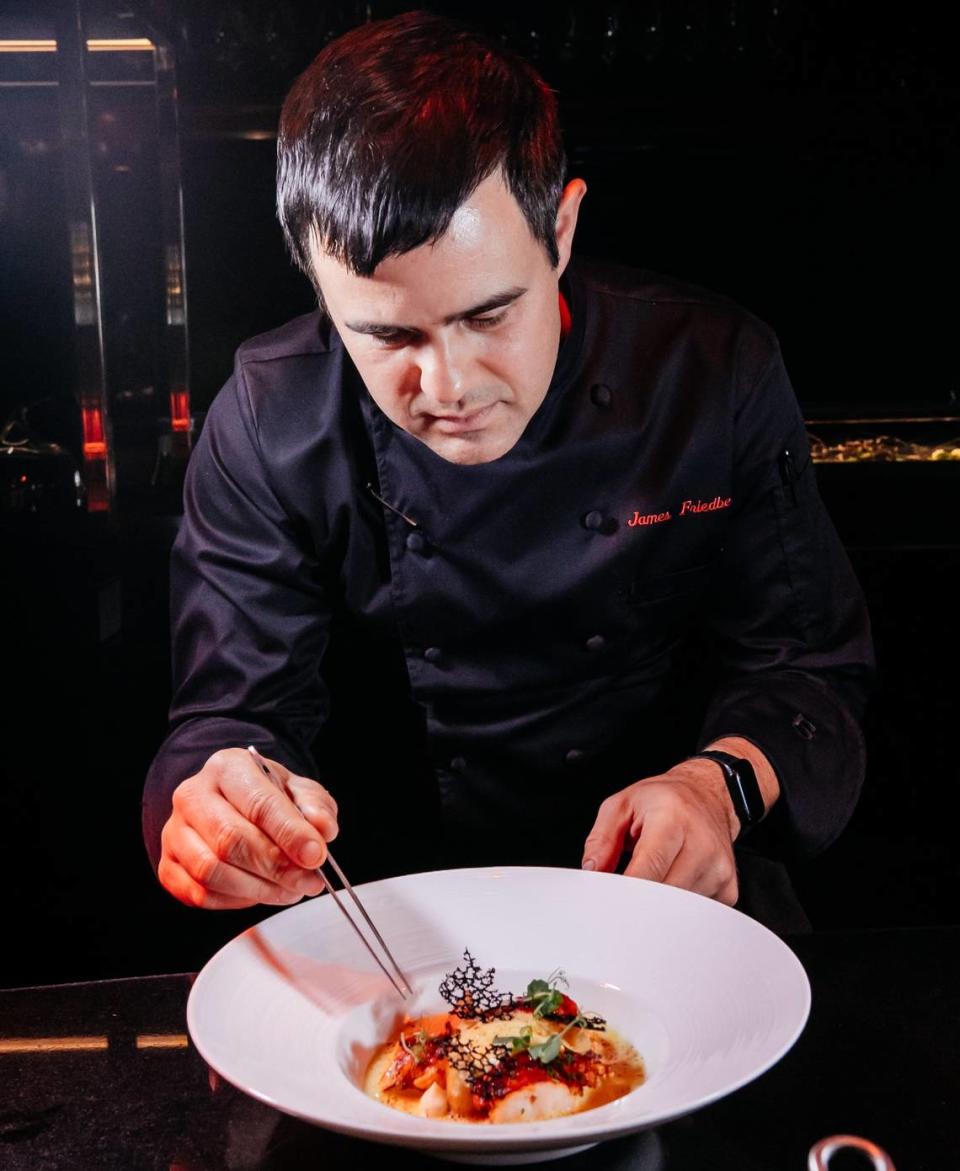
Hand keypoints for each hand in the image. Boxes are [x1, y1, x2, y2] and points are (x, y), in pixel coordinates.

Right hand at [158, 748, 338, 909]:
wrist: (232, 805)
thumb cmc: (268, 797)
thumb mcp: (299, 791)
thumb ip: (315, 807)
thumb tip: (322, 830)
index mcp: (227, 768)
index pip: (258, 803)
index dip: (289, 834)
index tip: (316, 855)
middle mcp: (193, 796)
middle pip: (231, 840)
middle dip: (276, 867)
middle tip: (309, 880)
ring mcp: (175, 832)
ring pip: (212, 871)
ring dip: (259, 889)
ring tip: (290, 889)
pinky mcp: (168, 865)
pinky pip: (200, 894)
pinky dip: (236, 900)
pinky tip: (260, 892)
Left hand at [581, 759, 740, 904]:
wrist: (708, 796)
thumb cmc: (664, 800)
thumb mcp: (621, 805)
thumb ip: (601, 839)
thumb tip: (593, 873)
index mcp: (673, 819)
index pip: (648, 870)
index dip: (624, 891)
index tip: (608, 899)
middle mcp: (702, 844)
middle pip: (664, 896)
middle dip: (639, 901)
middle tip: (625, 893)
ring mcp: (720, 869)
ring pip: (679, 911)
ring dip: (660, 903)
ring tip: (657, 875)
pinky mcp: (729, 889)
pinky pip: (696, 914)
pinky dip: (679, 907)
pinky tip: (676, 882)